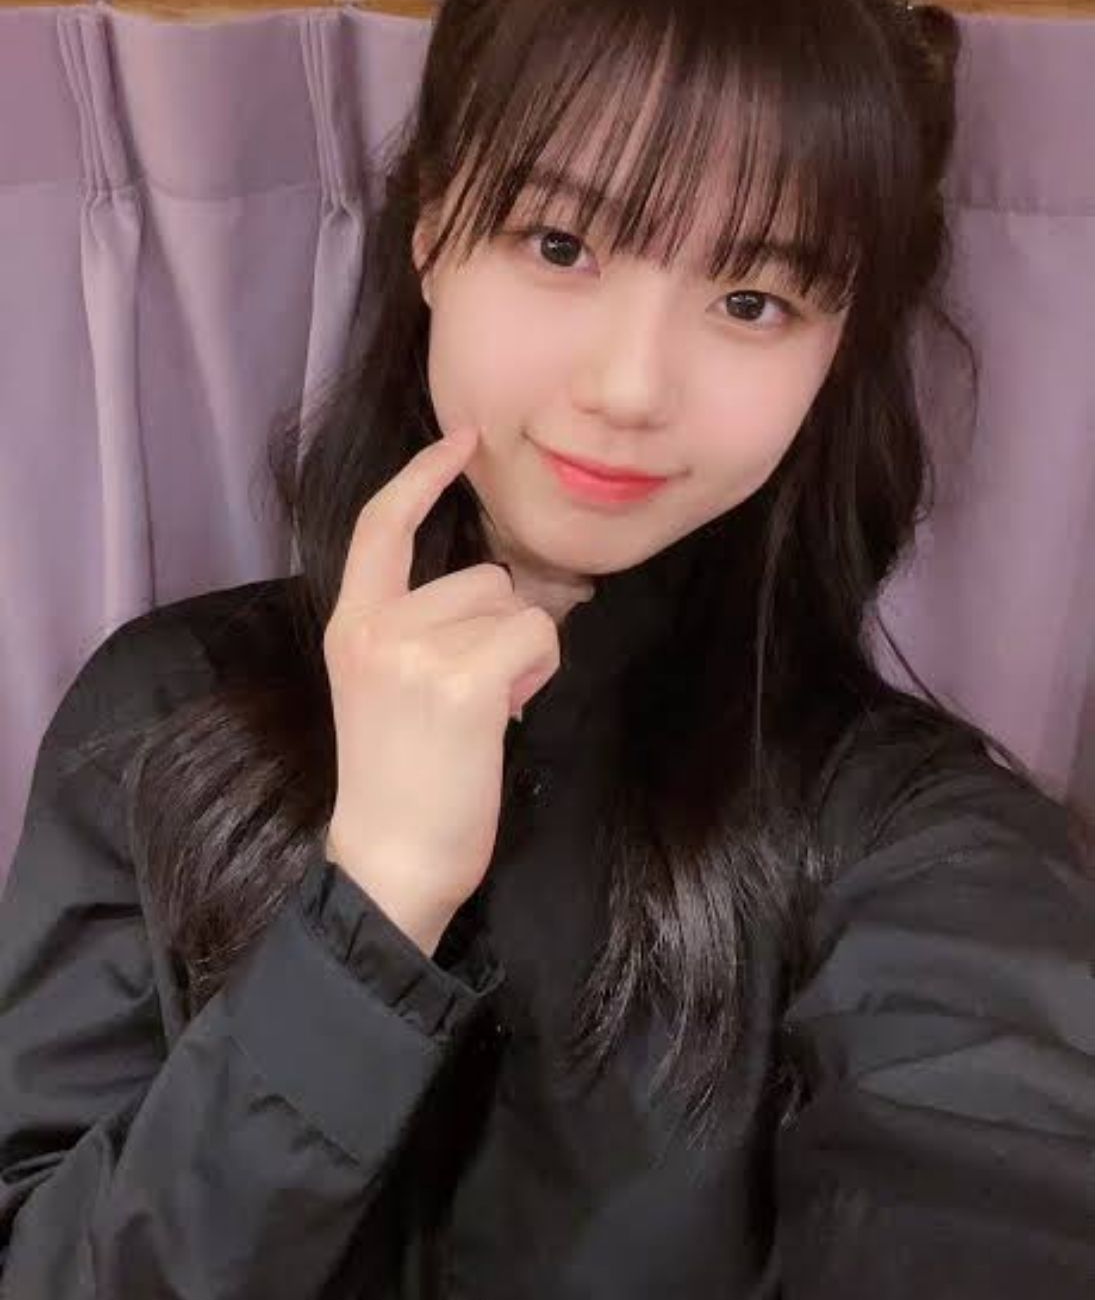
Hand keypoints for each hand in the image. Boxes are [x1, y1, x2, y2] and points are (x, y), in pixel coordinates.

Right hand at [321, 426, 559, 955]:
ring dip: (520, 654)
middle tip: (475, 696)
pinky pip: (535, 636)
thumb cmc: (401, 780)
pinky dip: (537, 672)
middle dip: (499, 628)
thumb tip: (501, 590)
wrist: (390, 859)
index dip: (422, 475)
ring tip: (485, 711)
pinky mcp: (461, 683)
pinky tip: (507, 715)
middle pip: (480, 576)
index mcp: (352, 625)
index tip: (461, 441)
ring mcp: (415, 653)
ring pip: (513, 607)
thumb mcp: (387, 686)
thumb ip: (422, 628)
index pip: (380, 525)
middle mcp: (375, 628)